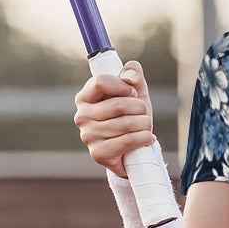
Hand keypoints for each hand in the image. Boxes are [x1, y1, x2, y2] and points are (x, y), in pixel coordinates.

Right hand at [74, 60, 154, 177]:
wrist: (133, 149)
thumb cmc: (132, 116)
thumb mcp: (134, 92)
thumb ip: (133, 74)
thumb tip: (130, 77)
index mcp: (85, 97)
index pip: (101, 81)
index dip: (123, 86)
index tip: (132, 93)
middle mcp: (82, 116)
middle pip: (119, 105)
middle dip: (140, 108)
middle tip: (143, 113)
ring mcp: (88, 136)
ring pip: (127, 123)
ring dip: (145, 124)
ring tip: (145, 126)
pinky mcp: (98, 153)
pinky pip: (129, 140)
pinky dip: (144, 137)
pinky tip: (147, 138)